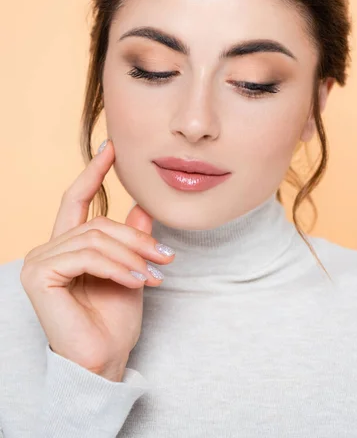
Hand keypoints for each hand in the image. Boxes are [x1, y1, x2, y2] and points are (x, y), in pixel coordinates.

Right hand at [20, 139, 174, 381]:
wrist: (105, 361)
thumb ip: (132, 237)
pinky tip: (135, 282)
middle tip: (165, 257)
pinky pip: (86, 255)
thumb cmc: (114, 322)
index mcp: (68, 246)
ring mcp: (40, 261)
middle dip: (135, 237)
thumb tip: (141, 205)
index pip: (77, 199)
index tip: (111, 147)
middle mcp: (48, 249)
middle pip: (97, 221)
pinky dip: (116, 266)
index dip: (93, 171)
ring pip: (95, 237)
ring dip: (131, 255)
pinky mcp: (39, 275)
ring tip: (152, 275)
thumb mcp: (132, 270)